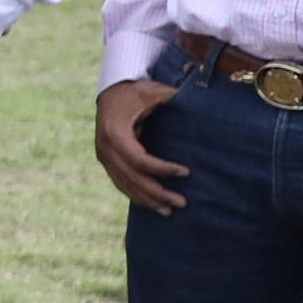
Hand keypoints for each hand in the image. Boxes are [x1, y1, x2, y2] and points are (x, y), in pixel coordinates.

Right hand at [95, 79, 184, 212]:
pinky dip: (136, 195)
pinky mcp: (106, 162)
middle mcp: (105, 149)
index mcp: (115, 133)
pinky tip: (152, 204)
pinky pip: (120, 183)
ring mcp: (104, 157)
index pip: (140, 160)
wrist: (108, 92)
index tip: (185, 172)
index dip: (162, 169)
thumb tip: (198, 104)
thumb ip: (170, 98)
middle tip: (181, 202)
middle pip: (133, 178)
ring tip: (169, 211)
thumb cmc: (132, 92)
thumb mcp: (150, 91)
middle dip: (157, 193)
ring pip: (125, 185)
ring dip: (147, 200)